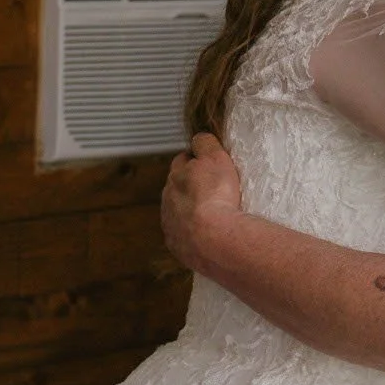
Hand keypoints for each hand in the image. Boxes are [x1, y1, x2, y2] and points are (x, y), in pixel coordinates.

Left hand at [161, 132, 243, 274]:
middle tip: (214, 190)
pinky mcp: (178, 246)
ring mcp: (171, 225)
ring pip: (179, 213)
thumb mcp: (215, 157)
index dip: (195, 160)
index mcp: (176, 176)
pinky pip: (186, 236)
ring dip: (192, 212)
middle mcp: (168, 200)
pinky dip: (195, 234)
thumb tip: (199, 138)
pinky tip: (212, 234)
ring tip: (216, 215)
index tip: (208, 163)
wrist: (213, 239)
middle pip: (178, 188)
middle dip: (192, 187)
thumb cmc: (216, 196)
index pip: (182, 161)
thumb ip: (205, 143)